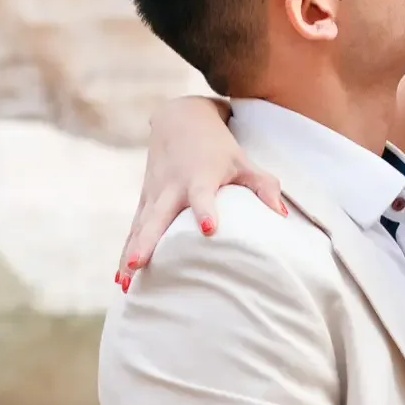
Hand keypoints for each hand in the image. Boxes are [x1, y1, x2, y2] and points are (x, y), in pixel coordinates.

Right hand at [115, 96, 285, 288]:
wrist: (179, 120)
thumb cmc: (218, 147)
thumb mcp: (243, 161)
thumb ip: (264, 186)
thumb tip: (283, 216)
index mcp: (200, 177)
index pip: (203, 195)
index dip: (206, 210)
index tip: (209, 229)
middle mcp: (172, 187)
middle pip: (158, 217)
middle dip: (147, 241)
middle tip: (139, 265)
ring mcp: (154, 195)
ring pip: (140, 228)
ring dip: (131, 255)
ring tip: (125, 284)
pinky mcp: (145, 201)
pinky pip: (134, 230)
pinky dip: (126, 252)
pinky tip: (120, 280)